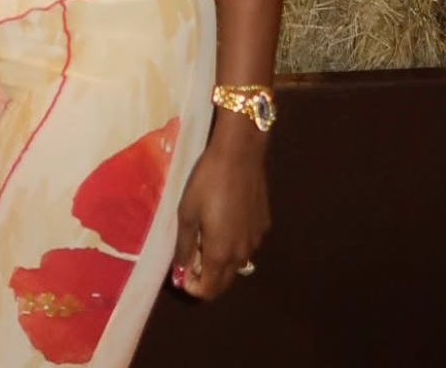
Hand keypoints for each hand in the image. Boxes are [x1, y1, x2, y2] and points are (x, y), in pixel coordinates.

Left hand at [171, 137, 270, 299]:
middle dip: (207, 276)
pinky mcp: (264, 224)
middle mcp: (242, 253)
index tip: (182, 271)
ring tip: (208, 233)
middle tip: (193, 254)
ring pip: (237, 262)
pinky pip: (247, 243)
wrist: (239, 154)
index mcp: (221, 254)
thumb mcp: (187, 213)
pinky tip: (227, 217)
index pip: (209, 290)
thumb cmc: (207, 182)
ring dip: (221, 259)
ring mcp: (256, 239)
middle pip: (224, 281)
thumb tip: (181, 270)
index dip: (193, 287)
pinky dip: (235, 241)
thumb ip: (184, 246)